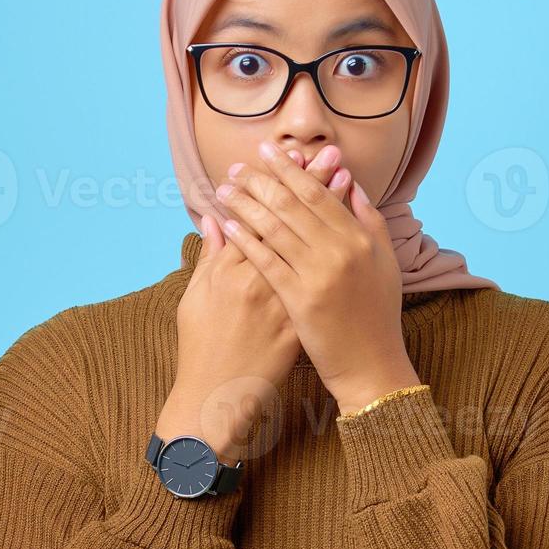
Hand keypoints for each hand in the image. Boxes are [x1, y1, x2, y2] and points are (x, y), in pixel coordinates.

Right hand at [156, 150, 345, 460]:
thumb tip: (214, 223)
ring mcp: (283, 304)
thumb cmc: (202, 347)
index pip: (262, 216)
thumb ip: (210, 260)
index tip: (295, 154)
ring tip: (345, 175)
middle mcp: (260, 283)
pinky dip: (338, 254)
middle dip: (311, 184)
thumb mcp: (197, 299)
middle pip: (292, 222)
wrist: (217, 396)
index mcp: (232, 272)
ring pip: (313, 246)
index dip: (280, 184)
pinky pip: (325, 282)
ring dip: (330, 209)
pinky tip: (352, 232)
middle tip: (331, 152)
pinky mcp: (302, 323)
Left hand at [214, 140, 420, 414]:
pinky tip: (228, 225)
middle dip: (260, 181)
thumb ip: (370, 220)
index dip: (290, 170)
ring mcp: (318, 274)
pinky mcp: (299, 299)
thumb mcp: (385, 262)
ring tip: (224, 189)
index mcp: (359, 238)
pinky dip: (245, 239)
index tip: (268, 152)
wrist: (372, 365)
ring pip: (274, 227)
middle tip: (236, 166)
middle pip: (292, 204)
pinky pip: (266, 261)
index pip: (318, 193)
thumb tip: (352, 183)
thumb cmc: (377, 314)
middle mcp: (339, 250)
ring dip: (246, 204)